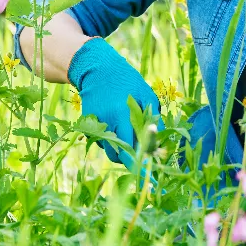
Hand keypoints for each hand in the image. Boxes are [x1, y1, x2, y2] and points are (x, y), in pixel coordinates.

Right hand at [68, 37, 162, 169]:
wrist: (97, 69)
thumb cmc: (127, 81)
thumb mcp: (146, 95)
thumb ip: (153, 120)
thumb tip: (158, 145)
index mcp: (121, 115)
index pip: (130, 149)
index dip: (139, 164)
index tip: (147, 176)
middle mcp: (105, 123)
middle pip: (118, 155)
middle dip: (131, 158)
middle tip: (142, 153)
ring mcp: (94, 125)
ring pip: (109, 150)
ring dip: (121, 150)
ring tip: (129, 134)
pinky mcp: (87, 125)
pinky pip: (102, 141)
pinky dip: (111, 139)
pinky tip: (116, 125)